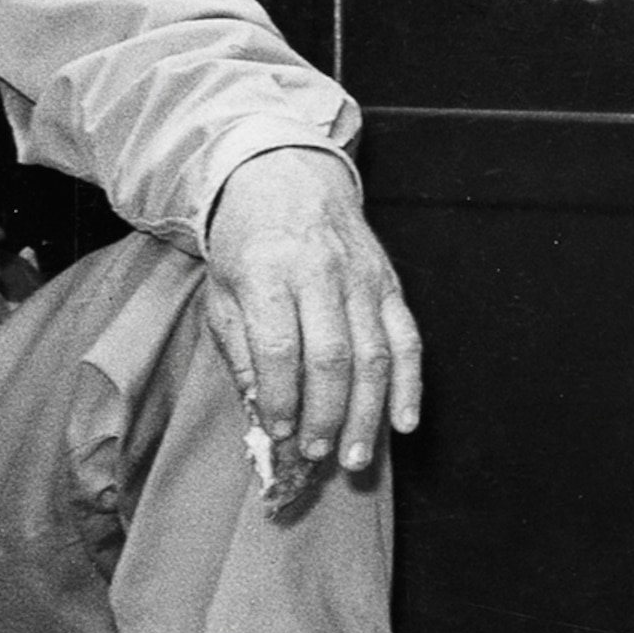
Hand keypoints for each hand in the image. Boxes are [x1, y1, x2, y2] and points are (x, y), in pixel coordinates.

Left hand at [202, 147, 422, 477]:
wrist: (286, 175)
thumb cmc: (247, 241)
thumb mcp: (223, 290)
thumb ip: (242, 352)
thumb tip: (261, 417)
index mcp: (269, 271)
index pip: (281, 346)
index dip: (282, 396)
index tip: (278, 434)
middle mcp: (321, 273)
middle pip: (332, 356)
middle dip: (326, 414)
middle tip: (318, 454)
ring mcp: (362, 278)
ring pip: (374, 354)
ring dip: (368, 413)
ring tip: (356, 457)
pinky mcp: (390, 284)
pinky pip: (408, 339)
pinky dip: (410, 385)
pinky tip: (404, 422)